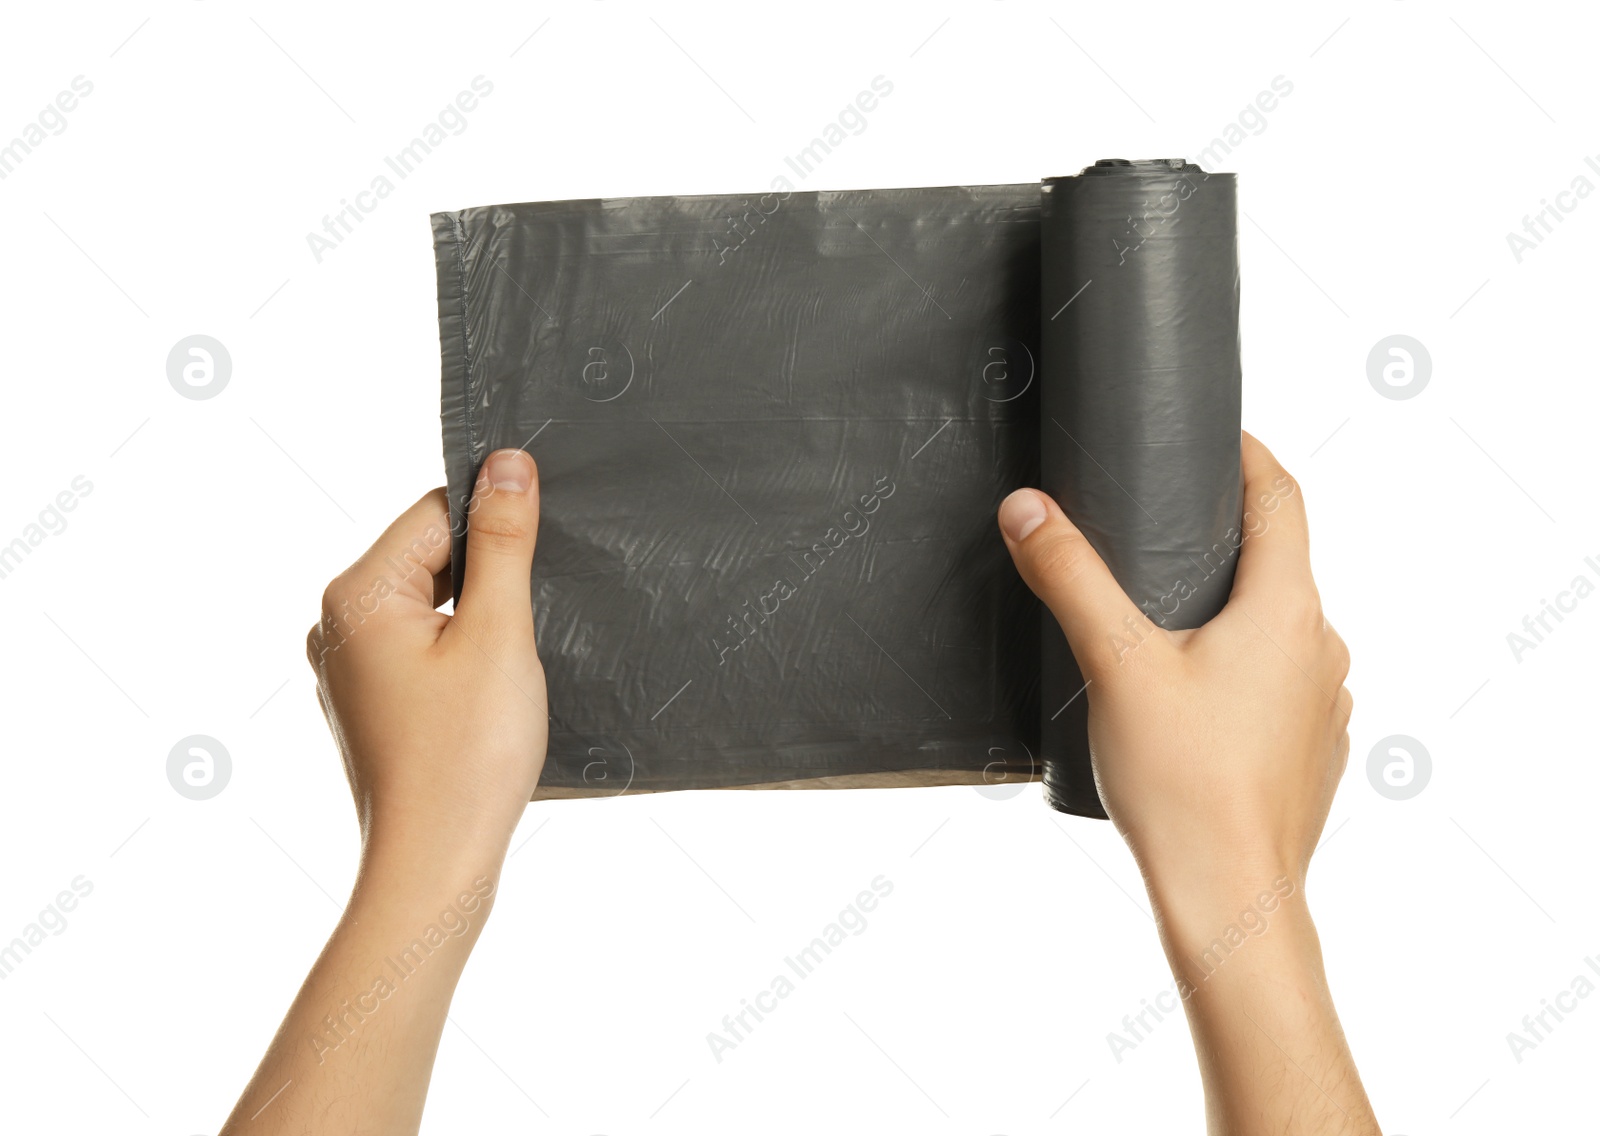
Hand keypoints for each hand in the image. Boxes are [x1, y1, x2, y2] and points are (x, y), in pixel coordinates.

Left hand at [305, 448, 547, 887]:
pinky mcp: (372, 705)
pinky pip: (426, 649)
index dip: (499, 528)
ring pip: (434, 605)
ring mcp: (349, 669)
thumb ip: (503, 541)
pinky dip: (466, 658)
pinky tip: (490, 697)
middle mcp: (337, 626)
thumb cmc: (466, 757)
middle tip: (524, 633)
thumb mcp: (499, 633)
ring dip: (481, 622)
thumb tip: (506, 463)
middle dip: (490, 580)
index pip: (437, 514)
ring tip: (506, 674)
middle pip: (432, 557)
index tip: (542, 559)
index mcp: (356, 595)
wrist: (435, 866)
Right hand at [998, 432, 1375, 1133]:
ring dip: (1235, 609)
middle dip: (1227, 538)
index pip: (1283, 497)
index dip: (1251, 455)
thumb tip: (1028, 508)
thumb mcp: (1114, 662)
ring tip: (1166, 614)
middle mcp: (1321, 648)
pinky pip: (1282, 683)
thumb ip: (1070, 576)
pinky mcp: (1312, 751)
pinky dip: (1243, 667)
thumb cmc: (1183, 783)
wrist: (1230, 900)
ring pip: (1281, 627)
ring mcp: (1324, 704)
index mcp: (1287, 609)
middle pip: (1281, 563)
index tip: (1218, 434)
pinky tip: (1191, 696)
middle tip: (1164, 524)